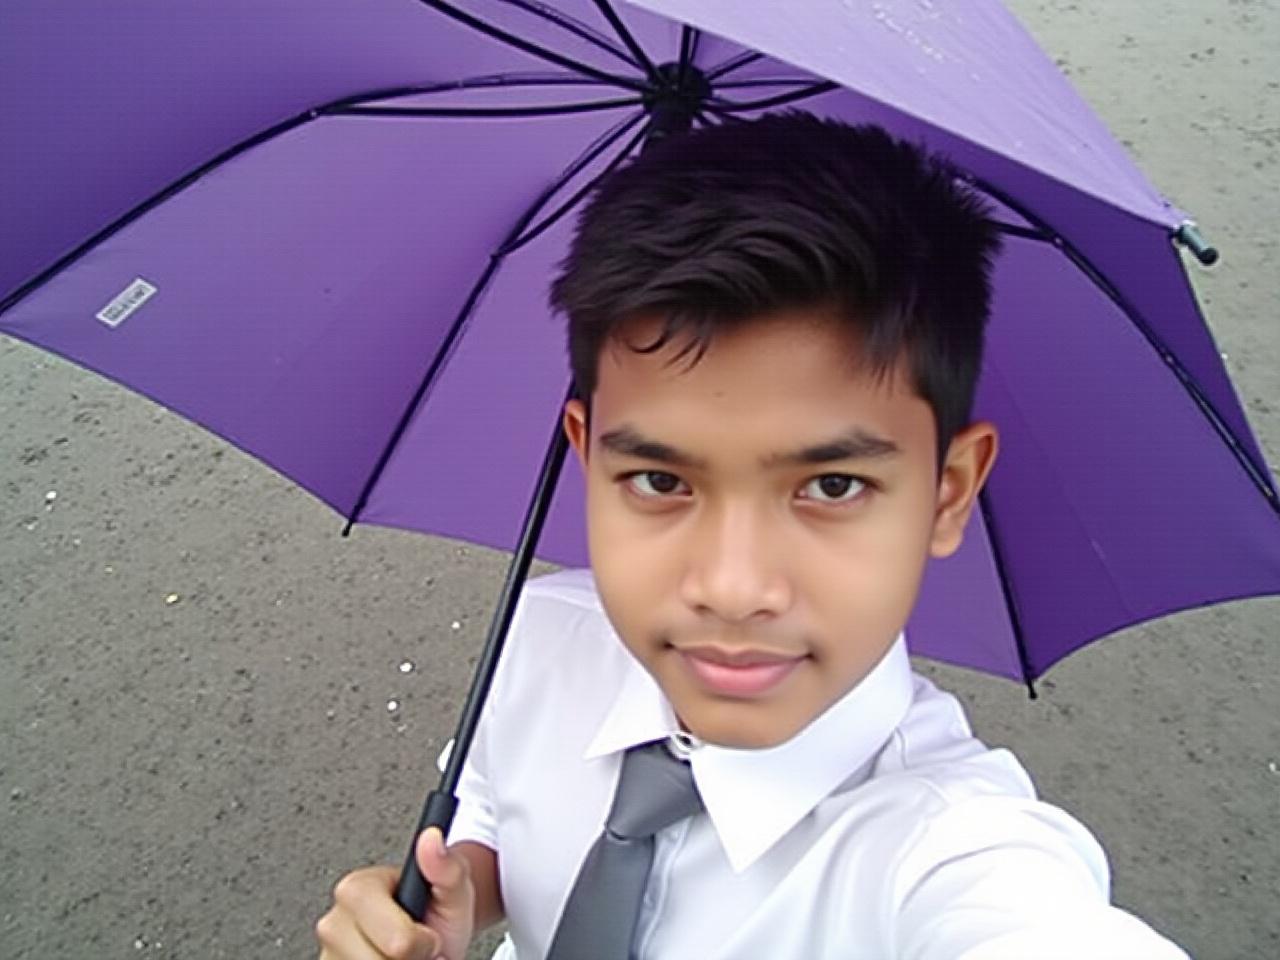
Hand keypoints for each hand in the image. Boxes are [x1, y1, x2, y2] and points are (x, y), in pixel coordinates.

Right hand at [316, 828, 475, 959]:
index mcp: (356, 890)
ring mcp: (330, 954)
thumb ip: (446, 865)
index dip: (423, 942)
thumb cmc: (437, 908)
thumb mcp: (452, 886)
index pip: (399, 942)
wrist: (433, 932)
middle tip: (419, 946)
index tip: (428, 931)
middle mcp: (334, 923)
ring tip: (409, 956)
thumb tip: (431, 838)